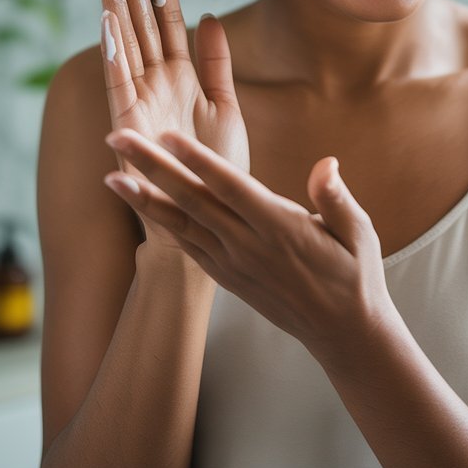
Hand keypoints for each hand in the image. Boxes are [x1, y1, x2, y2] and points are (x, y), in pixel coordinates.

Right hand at [97, 0, 249, 255]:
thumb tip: (209, 17)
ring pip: (126, 40)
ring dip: (115, 3)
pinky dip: (114, 49)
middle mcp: (156, 81)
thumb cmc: (218, 169)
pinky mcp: (130, 122)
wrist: (211, 217)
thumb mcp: (226, 106)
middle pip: (141, 19)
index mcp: (181, 75)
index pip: (168, 16)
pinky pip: (119, 79)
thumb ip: (216, 63)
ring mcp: (141, 99)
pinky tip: (108, 19)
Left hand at [102, 126, 393, 368]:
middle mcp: (248, 246)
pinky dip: (160, 225)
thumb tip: (326, 164)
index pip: (230, 187)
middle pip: (191, 199)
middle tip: (118, 138)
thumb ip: (335, 197)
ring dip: (143, 198)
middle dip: (152, 167)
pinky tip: (139, 208)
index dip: (197, 161)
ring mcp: (232, 264)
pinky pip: (187, 246)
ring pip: (180, 224)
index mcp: (279, 228)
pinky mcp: (226, 277)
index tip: (168, 135)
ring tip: (110, 176)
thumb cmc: (353, 272)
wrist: (342, 332)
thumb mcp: (357, 231)